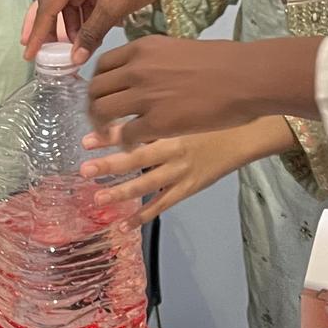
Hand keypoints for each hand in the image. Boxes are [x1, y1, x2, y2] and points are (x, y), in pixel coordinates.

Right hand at [24, 0, 190, 62]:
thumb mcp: (115, 7)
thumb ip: (92, 32)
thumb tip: (74, 57)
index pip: (47, 7)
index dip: (37, 33)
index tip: (29, 53)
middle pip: (53, 4)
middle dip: (47, 30)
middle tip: (43, 53)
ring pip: (71, 6)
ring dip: (71, 28)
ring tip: (76, 48)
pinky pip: (86, 3)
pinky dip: (86, 20)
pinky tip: (93, 34)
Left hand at [78, 117, 293, 226]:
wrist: (244, 133)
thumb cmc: (209, 116)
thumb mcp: (182, 107)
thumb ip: (155, 111)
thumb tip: (124, 104)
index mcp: (171, 125)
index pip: (135, 130)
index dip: (110, 136)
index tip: (86, 140)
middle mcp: (174, 148)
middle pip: (136, 158)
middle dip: (109, 165)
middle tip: (83, 170)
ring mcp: (182, 171)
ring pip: (148, 184)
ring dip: (121, 193)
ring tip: (97, 199)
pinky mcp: (189, 188)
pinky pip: (164, 203)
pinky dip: (144, 215)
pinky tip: (124, 223)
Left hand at [86, 35, 321, 145]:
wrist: (244, 78)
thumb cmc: (220, 61)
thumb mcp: (177, 48)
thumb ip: (153, 60)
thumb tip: (141, 71)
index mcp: (141, 48)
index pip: (102, 65)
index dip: (97, 83)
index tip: (101, 95)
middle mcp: (136, 69)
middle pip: (96, 90)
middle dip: (94, 107)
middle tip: (99, 120)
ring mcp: (145, 96)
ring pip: (104, 113)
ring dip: (102, 127)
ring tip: (108, 137)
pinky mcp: (157, 122)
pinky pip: (126, 135)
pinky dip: (125, 144)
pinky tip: (132, 147)